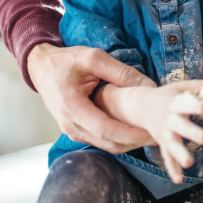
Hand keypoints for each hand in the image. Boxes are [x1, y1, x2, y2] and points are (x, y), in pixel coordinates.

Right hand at [28, 43, 155, 153]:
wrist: (42, 67)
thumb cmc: (67, 60)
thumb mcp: (95, 58)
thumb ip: (122, 72)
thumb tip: (148, 87)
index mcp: (72, 106)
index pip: (105, 129)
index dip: (131, 134)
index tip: (151, 133)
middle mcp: (70, 124)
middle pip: (108, 142)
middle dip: (136, 141)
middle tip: (160, 135)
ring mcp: (72, 130)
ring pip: (106, 144)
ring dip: (130, 142)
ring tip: (152, 134)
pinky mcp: (77, 130)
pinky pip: (101, 140)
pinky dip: (120, 138)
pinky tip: (137, 130)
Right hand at [127, 80, 202, 183]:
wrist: (143, 106)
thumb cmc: (170, 95)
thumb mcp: (182, 87)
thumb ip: (200, 86)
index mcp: (175, 103)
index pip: (185, 104)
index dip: (193, 105)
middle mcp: (169, 119)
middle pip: (180, 126)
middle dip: (191, 132)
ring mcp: (164, 133)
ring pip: (172, 145)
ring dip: (180, 154)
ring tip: (189, 163)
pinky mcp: (162, 144)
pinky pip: (167, 157)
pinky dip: (172, 169)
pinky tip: (179, 180)